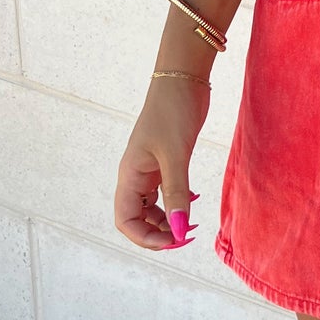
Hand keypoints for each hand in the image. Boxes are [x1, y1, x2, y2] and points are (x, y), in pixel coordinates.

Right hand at [113, 80, 205, 250]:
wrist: (182, 78)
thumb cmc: (173, 111)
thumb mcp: (176, 156)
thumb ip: (177, 194)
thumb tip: (180, 231)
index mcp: (130, 175)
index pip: (126, 221)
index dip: (146, 238)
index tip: (175, 240)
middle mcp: (135, 175)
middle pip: (138, 219)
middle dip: (160, 233)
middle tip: (188, 235)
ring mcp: (149, 169)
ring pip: (153, 208)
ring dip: (169, 221)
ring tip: (192, 223)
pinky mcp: (165, 161)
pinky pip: (165, 193)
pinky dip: (177, 202)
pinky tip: (194, 200)